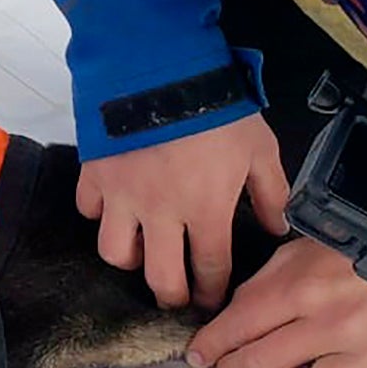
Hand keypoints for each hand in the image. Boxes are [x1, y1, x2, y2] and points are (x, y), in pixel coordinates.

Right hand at [76, 113, 288, 310]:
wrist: (161, 68)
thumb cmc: (216, 108)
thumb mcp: (260, 147)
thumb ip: (271, 192)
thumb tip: (277, 227)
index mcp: (205, 209)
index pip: (210, 269)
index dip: (212, 292)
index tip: (212, 299)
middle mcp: (160, 213)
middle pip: (160, 277)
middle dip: (171, 295)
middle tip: (176, 294)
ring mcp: (123, 195)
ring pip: (115, 252)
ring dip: (130, 259)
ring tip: (142, 250)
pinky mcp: (95, 174)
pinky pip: (89, 210)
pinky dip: (100, 214)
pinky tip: (114, 207)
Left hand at [187, 237, 366, 367]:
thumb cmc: (365, 250)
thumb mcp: (311, 248)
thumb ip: (271, 279)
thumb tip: (236, 311)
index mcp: (302, 287)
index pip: (236, 325)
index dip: (210, 344)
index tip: (199, 353)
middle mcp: (327, 325)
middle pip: (256, 365)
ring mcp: (361, 356)